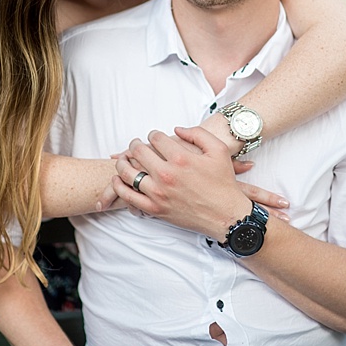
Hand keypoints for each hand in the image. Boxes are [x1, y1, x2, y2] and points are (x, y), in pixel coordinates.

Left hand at [117, 143, 289, 219]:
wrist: (227, 215)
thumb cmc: (223, 183)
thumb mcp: (218, 150)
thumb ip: (198, 134)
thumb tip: (176, 129)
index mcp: (181, 159)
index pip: (155, 138)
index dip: (153, 134)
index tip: (154, 137)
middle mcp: (167, 175)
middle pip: (138, 152)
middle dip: (135, 144)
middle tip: (137, 145)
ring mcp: (158, 193)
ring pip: (128, 173)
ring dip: (122, 162)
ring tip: (124, 159)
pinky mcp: (154, 209)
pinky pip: (128, 196)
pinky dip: (119, 186)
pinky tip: (119, 179)